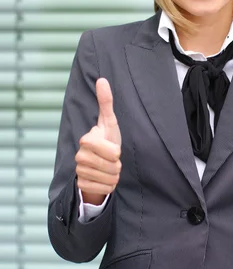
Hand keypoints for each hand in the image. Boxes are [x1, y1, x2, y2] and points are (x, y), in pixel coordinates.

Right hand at [75, 78, 121, 204]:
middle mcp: (79, 156)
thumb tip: (102, 79)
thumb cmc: (107, 140)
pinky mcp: (81, 185)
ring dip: (114, 176)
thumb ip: (106, 102)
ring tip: (108, 168)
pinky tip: (103, 179)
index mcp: (86, 140)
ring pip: (109, 179)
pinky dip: (109, 186)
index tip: (112, 148)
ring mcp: (79, 171)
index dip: (117, 152)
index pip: (113, 152)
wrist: (99, 163)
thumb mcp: (109, 122)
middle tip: (111, 160)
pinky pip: (104, 189)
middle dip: (117, 165)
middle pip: (112, 167)